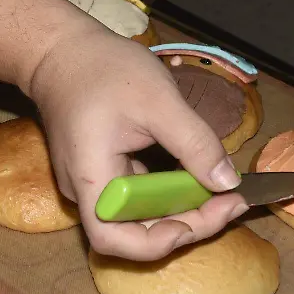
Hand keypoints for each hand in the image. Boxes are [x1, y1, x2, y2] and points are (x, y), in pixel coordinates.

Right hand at [27, 29, 246, 260]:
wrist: (61, 51)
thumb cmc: (102, 69)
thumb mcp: (158, 101)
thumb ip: (195, 144)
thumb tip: (229, 183)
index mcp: (91, 177)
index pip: (113, 239)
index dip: (159, 242)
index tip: (204, 216)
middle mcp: (85, 190)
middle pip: (133, 231)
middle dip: (187, 223)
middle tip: (232, 200)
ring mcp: (91, 182)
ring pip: (138, 215)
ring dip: (181, 209)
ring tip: (223, 190)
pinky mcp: (100, 171)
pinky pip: (136, 194)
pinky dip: (168, 191)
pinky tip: (196, 173)